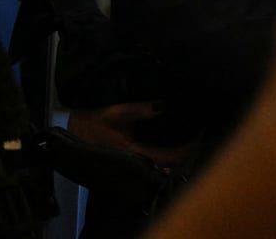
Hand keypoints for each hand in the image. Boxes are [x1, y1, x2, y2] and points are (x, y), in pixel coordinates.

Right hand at [67, 102, 196, 166]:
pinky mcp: (134, 164)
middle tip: (201, 138)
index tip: (200, 134)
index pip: (173, 158)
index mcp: (137, 154)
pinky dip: (170, 158)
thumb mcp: (116, 113)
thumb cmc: (94, 122)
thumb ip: (140, 110)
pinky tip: (174, 148)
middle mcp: (139, 165)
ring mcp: (137, 167)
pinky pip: (158, 164)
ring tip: (192, 143)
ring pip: (166, 168)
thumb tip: (163, 106)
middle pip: (173, 168)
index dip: (190, 148)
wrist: (74, 134)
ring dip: (180, 158)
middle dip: (190, 155)